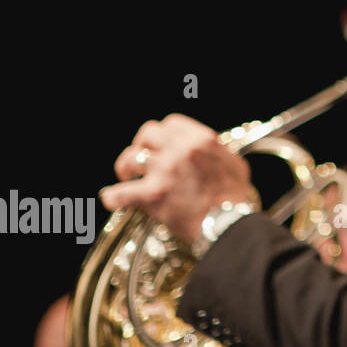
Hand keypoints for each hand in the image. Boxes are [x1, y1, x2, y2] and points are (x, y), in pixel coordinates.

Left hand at [100, 114, 254, 244]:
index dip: (162, 134)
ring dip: (125, 166)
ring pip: (131, 157)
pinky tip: (112, 199)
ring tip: (126, 176)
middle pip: (148, 133)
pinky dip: (113, 196)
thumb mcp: (234, 164)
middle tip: (141, 158)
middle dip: (141, 144)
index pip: (171, 123)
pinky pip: (121, 192)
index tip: (159, 144)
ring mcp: (165, 170)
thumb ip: (217, 153)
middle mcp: (181, 150)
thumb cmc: (234, 197)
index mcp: (202, 140)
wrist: (229, 223)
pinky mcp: (153, 194)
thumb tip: (210, 153)